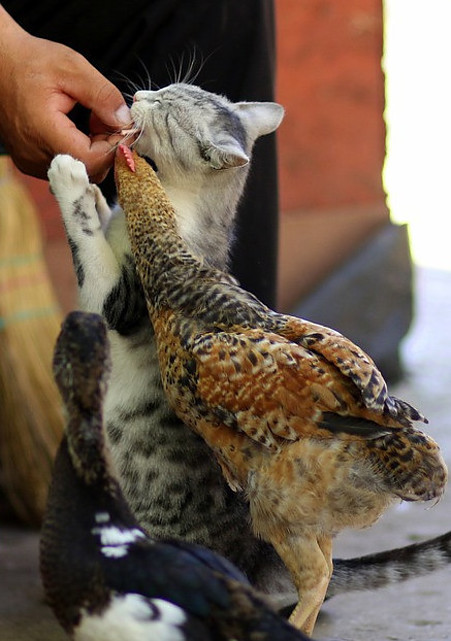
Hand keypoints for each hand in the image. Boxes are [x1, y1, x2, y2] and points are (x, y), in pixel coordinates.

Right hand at [0, 8, 130, 181]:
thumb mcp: (72, 68)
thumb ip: (103, 96)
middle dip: (108, 147)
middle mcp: (36, 156)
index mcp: (45, 133)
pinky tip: (78, 129)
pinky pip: (67, 166)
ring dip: (95, 150)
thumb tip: (125, 121)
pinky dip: (80, 152)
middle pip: (89, 170)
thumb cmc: (29, 62)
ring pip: (80, 171)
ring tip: (92, 120)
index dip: (116, 146)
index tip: (126, 126)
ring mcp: (32, 162)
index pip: (93, 160)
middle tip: (109, 119)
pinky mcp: (31, 162)